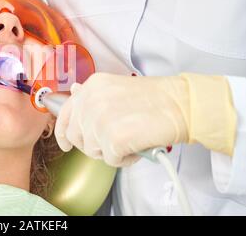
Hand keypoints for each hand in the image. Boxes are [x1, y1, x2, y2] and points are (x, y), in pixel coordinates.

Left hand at [54, 73, 190, 166]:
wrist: (182, 104)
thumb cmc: (155, 99)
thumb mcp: (116, 87)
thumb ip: (93, 95)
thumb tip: (73, 94)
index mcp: (91, 86)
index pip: (65, 113)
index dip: (64, 132)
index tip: (66, 143)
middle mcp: (91, 100)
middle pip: (77, 136)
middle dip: (93, 144)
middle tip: (113, 141)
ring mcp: (101, 119)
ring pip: (92, 150)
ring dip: (111, 151)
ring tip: (130, 140)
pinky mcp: (113, 138)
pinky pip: (110, 160)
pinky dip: (125, 159)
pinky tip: (137, 147)